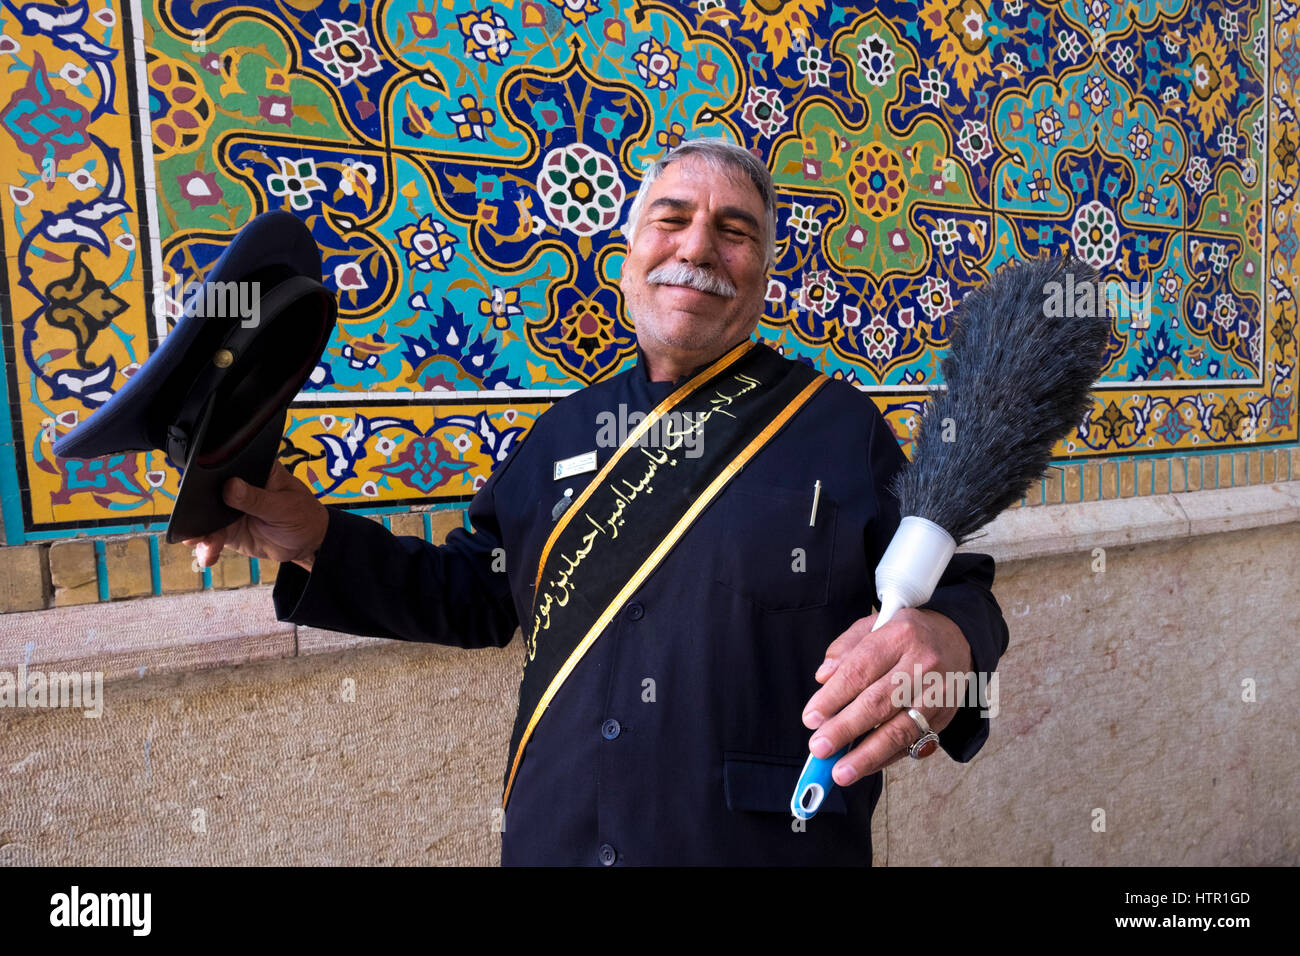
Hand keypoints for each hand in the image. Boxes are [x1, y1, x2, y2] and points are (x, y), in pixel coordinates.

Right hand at [182, 461, 329, 571]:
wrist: (308, 544)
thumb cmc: (304, 516)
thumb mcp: (284, 506)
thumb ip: (257, 499)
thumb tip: (231, 486)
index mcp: (254, 470)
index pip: (228, 468)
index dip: (211, 477)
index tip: (199, 490)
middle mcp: (238, 487)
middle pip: (209, 493)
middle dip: (197, 508)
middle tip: (192, 522)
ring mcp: (230, 510)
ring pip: (206, 518)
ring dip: (199, 532)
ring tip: (200, 543)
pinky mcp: (228, 530)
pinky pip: (212, 538)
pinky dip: (208, 547)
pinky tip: (208, 555)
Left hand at [800, 607, 971, 785]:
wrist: (956, 639)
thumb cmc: (904, 636)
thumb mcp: (872, 626)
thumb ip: (844, 649)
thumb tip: (823, 678)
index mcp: (899, 636)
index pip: (860, 670)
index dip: (833, 697)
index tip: (811, 719)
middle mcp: (923, 665)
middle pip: (879, 703)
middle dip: (845, 729)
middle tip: (819, 749)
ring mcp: (938, 694)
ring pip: (900, 730)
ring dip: (867, 756)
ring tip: (841, 772)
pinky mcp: (945, 717)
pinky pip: (913, 744)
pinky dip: (885, 759)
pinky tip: (864, 767)